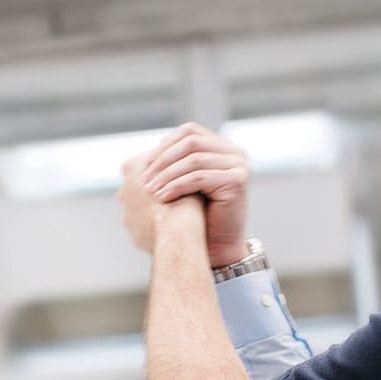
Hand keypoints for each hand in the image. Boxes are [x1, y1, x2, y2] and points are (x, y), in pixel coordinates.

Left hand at [127, 123, 252, 266]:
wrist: (215, 248)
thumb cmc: (195, 219)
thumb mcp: (182, 186)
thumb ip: (170, 166)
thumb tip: (141, 157)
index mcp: (222, 149)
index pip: (190, 132)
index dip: (165, 146)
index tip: (145, 165)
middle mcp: (235, 153)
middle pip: (191, 142)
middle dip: (163, 160)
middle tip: (143, 180)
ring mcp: (239, 165)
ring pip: (194, 159)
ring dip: (167, 175)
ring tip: (149, 191)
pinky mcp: (238, 180)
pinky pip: (199, 177)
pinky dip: (177, 186)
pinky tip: (162, 198)